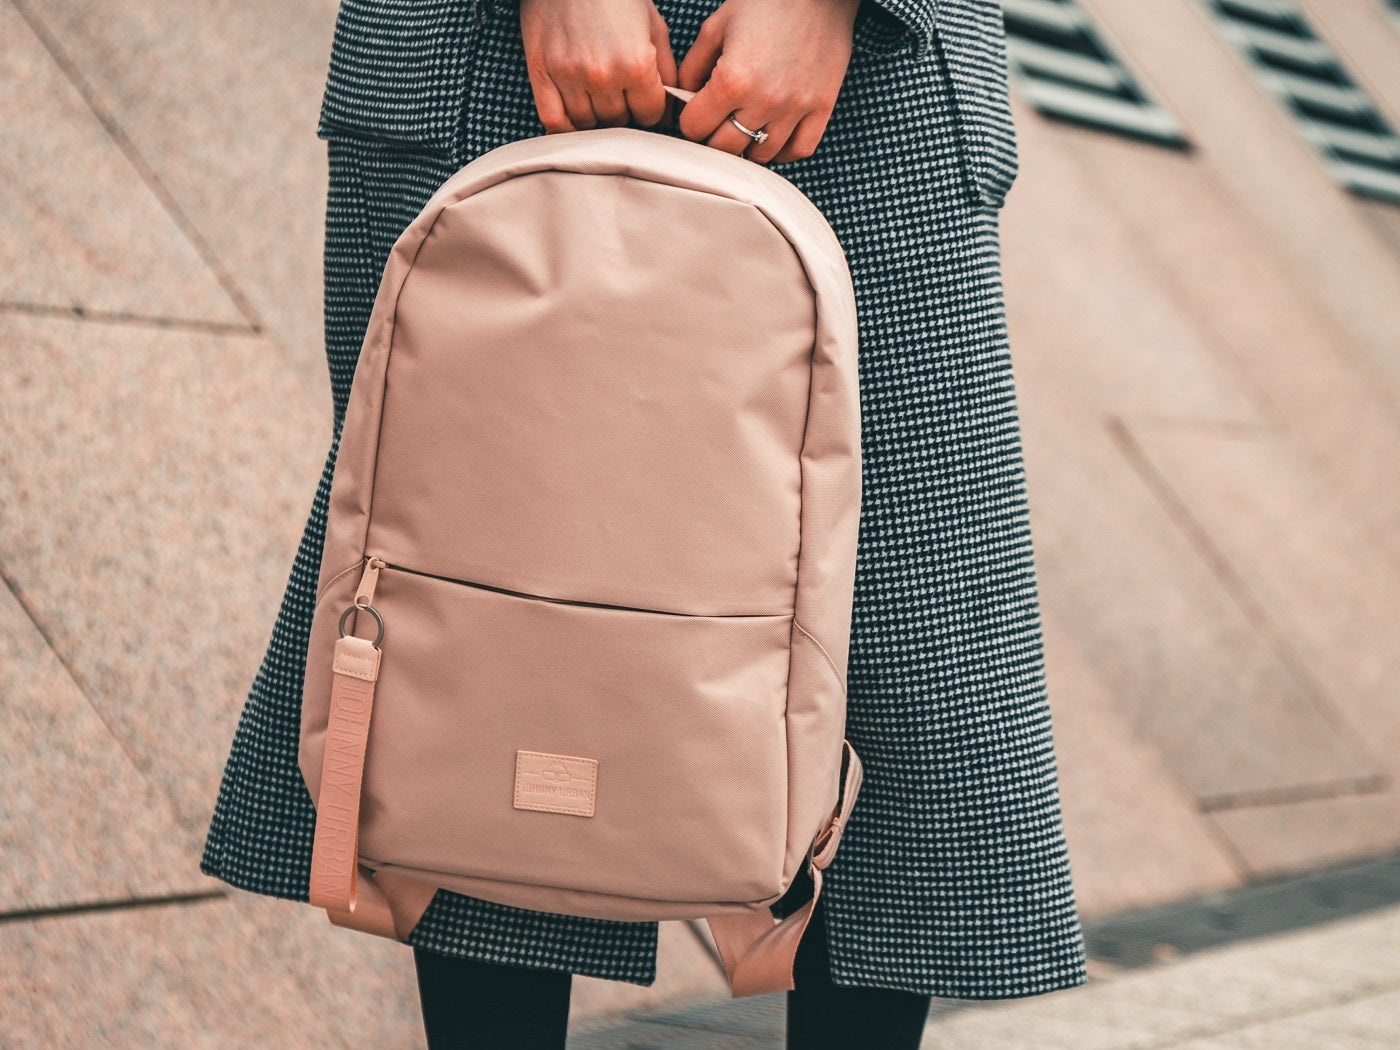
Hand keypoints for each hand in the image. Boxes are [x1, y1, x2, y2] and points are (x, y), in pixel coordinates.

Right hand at [519, 0, 679, 131]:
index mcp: (635, 63)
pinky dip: (565, 126)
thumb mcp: (653, 24)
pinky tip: (574, 119)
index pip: (650, 115)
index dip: (651, 109)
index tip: (645, 101)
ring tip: (598, 98)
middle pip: (618, 122)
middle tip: (620, 94)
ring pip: (588, 125)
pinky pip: (554, 120)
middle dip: (624, 112)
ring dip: (596, 118)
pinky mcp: (541, 73)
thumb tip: (671, 104)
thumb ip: (665, 68)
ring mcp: (569, 76)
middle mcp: (602, 75)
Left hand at [676, 0, 860, 163]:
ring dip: (747, 145)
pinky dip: (783, 150)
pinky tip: (773, 136)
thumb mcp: (717, 26)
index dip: (690, 120)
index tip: (696, 111)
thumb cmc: (768, 2)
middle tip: (717, 121)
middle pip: (725, 148)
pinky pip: (799, 150)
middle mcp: (763, 100)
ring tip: (745, 125)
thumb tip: (684, 96)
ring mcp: (795, 108)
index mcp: (732, 80)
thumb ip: (692, 66)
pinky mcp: (821, 108)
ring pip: (760, 154)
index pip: (694, 127)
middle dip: (714, 136)